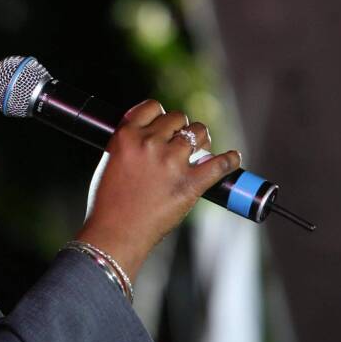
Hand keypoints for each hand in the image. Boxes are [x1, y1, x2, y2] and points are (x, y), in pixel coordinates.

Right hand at [76, 99, 240, 278]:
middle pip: (178, 118)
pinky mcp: (190, 183)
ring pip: (199, 132)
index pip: (152, 107)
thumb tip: (150, 138)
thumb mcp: (109, 162)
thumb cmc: (108, 203)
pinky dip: (229, 160)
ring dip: (201, 139)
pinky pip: (219, 164)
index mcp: (127, 136)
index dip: (160, 115)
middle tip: (181, 142)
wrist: (115, 234)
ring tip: (200, 150)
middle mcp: (150, 143)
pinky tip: (232, 158)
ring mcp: (171, 162)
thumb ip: (129, 145)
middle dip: (181, 128)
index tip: (164, 124)